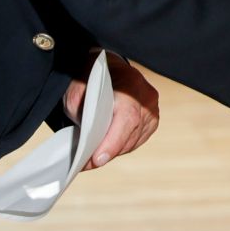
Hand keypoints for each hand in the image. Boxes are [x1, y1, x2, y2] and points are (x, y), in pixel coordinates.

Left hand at [62, 53, 159, 169]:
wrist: (105, 66)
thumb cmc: (90, 77)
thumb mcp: (77, 89)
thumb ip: (79, 109)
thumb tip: (84, 138)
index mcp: (130, 83)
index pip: (127, 118)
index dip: (113, 142)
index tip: (97, 159)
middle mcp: (146, 96)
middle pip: (130, 134)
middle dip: (107, 151)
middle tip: (86, 163)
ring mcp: (152, 108)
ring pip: (133, 141)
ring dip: (114, 150)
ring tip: (94, 157)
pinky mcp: (153, 119)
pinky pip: (137, 140)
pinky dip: (122, 146)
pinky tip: (108, 146)